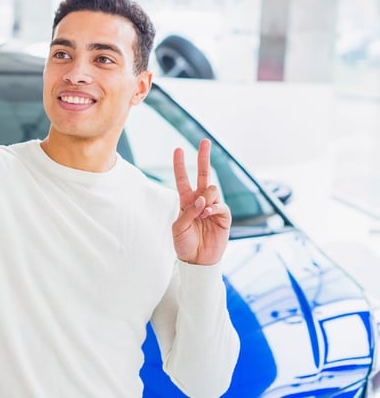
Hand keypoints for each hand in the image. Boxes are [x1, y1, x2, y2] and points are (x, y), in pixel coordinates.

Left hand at [171, 139, 230, 265]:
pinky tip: (208, 214)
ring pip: (212, 189)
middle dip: (203, 157)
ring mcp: (213, 207)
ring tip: (201, 211)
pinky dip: (213, 208)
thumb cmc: (184, 244)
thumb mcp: (178, 228)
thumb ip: (188, 212)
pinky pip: (220, 204)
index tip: (178, 149)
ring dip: (206, 197)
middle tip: (204, 141)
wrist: (197, 260)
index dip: (180, 165)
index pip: (183, 179)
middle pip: (203, 175)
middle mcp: (200, 201)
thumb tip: (202, 200)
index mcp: (186, 201)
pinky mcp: (224, 216)